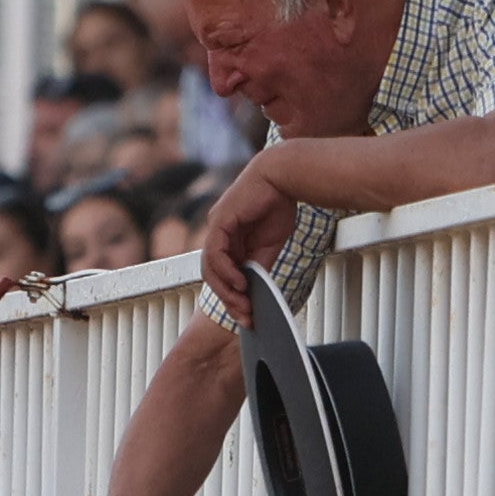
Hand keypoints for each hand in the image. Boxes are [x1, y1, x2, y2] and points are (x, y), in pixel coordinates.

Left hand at [196, 148, 299, 312]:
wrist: (284, 178)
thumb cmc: (278, 205)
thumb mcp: (269, 245)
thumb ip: (259, 265)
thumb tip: (255, 292)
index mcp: (230, 240)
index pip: (224, 275)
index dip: (234, 297)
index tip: (248, 316)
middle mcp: (218, 235)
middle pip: (214, 275)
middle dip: (228, 299)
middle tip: (245, 317)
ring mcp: (216, 227)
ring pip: (211, 267)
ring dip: (226, 289)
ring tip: (242, 303)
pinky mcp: (219, 221)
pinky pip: (215, 253)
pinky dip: (226, 271)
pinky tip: (240, 282)